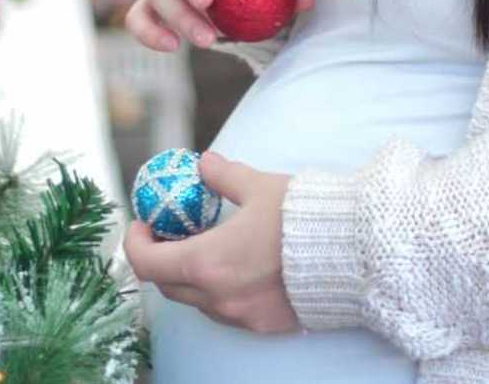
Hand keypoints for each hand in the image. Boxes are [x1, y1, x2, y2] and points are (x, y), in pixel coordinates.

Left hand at [123, 152, 299, 334]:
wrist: (353, 255)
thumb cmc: (304, 218)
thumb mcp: (260, 186)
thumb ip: (224, 175)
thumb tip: (204, 163)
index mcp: (207, 262)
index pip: (147, 263)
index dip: (135, 244)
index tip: (142, 225)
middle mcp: (217, 296)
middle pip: (167, 286)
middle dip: (160, 260)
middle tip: (169, 235)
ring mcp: (240, 316)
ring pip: (198, 301)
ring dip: (191, 278)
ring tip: (207, 250)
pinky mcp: (264, 325)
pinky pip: (228, 311)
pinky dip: (220, 291)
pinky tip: (239, 269)